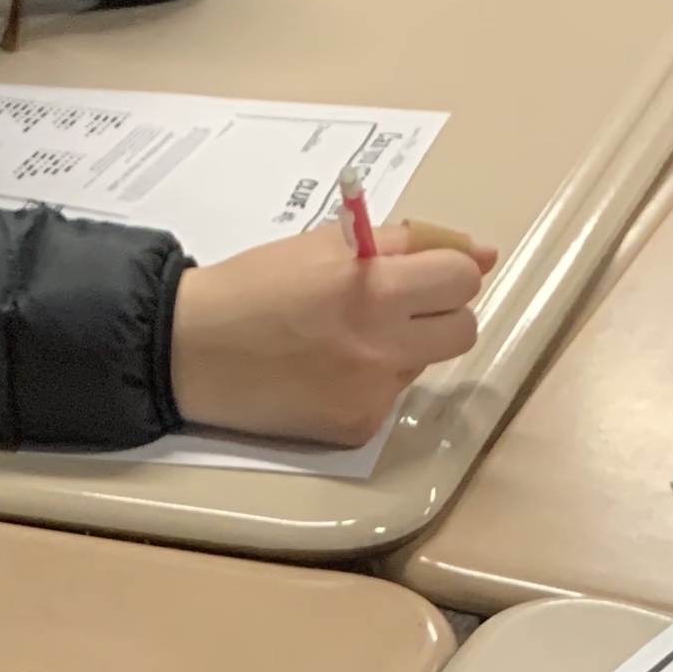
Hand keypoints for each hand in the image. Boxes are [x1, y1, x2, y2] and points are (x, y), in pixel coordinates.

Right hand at [168, 223, 494, 445]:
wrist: (192, 349)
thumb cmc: (256, 286)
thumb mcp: (328, 244)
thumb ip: (406, 245)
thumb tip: (480, 253)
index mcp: (377, 289)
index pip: (462, 279)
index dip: (450, 271)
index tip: (428, 273)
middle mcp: (382, 347)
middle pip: (463, 330)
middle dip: (441, 313)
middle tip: (399, 306)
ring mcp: (371, 393)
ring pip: (423, 365)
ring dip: (402, 347)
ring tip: (345, 338)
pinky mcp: (356, 427)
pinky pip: (389, 398)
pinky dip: (369, 382)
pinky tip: (326, 371)